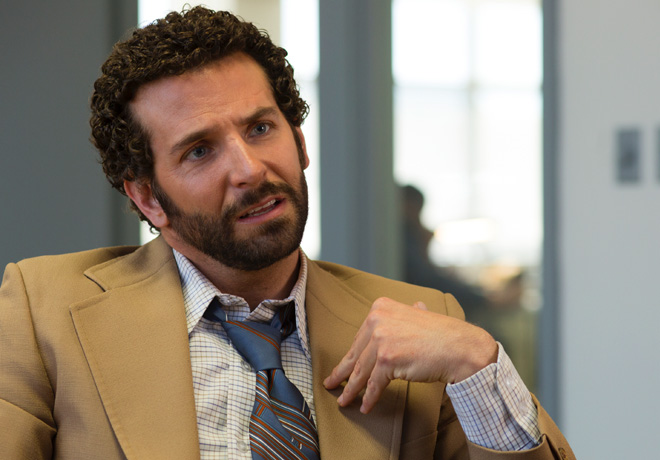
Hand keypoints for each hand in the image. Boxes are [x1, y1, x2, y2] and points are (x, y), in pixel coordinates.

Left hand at [323, 297, 497, 413]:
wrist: (461, 348)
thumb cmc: (445, 335)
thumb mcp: (422, 314)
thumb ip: (412, 311)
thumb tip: (414, 306)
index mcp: (380, 307)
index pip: (360, 337)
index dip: (351, 356)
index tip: (341, 367)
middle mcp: (377, 319)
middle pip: (356, 353)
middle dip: (343, 372)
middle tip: (331, 383)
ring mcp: (381, 339)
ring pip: (361, 371)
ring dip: (352, 389)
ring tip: (344, 401)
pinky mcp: (387, 359)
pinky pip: (374, 384)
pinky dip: (369, 398)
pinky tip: (365, 406)